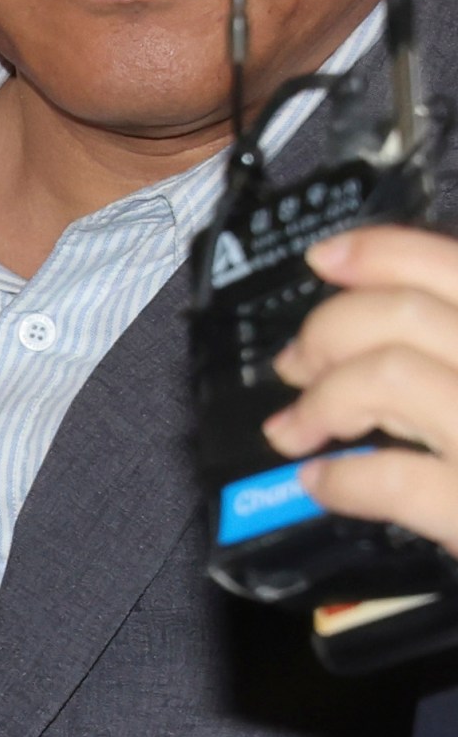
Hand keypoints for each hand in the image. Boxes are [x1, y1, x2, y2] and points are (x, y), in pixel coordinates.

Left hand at [263, 226, 457, 552]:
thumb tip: (386, 322)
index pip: (457, 265)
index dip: (382, 252)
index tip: (326, 259)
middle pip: (406, 314)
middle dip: (328, 331)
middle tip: (295, 364)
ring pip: (388, 376)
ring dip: (322, 400)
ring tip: (296, 430)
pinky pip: (393, 478)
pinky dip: (341, 479)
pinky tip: (323, 484)